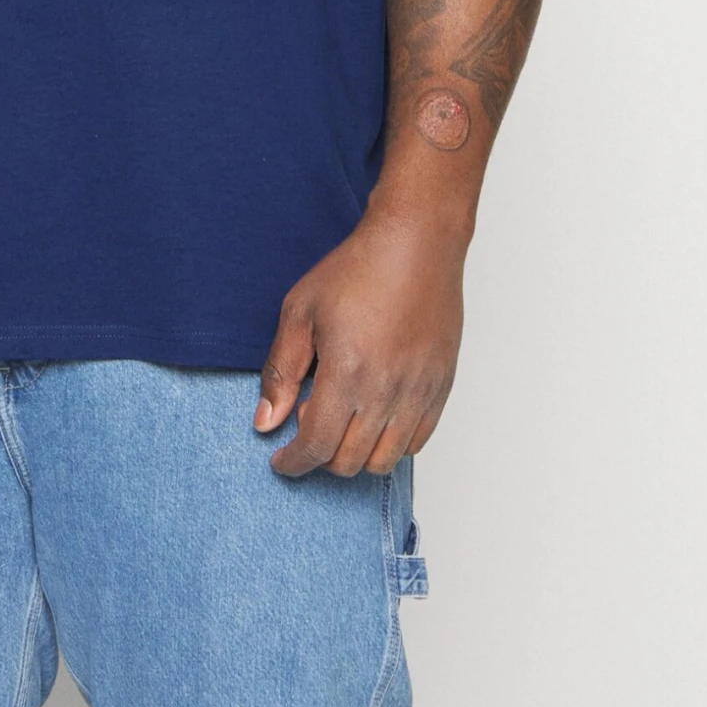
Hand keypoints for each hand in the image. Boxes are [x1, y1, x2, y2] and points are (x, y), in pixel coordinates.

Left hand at [254, 208, 464, 477]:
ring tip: (341, 421)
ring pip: (385, 460)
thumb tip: (265, 422)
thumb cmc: (357, 270)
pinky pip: (417, 442)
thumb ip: (281, 371)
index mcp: (347, 373)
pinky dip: (390, 443)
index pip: (317, 446)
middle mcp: (387, 391)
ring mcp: (419, 392)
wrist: (416, 244)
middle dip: (320, 458)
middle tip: (308, 429)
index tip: (281, 461)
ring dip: (356, 455)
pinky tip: (373, 417)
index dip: (293, 462)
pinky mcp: (441, 387)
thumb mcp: (300, 311)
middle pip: (350, 462)